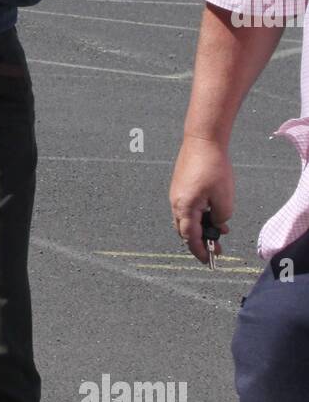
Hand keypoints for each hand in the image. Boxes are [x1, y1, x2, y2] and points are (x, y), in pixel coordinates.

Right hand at [169, 136, 232, 264]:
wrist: (202, 140)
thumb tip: (218, 223)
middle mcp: (176, 203)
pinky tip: (213, 211)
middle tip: (216, 248)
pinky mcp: (180, 186)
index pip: (190, 238)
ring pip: (187, 219)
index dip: (200, 251)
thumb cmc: (213, 166)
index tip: (208, 261)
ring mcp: (176, 194)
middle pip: (185, 231)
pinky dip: (199, 214)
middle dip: (200, 241)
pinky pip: (188, 207)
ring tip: (220, 229)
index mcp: (185, 208)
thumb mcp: (224, 197)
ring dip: (201, 227)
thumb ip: (222, 217)